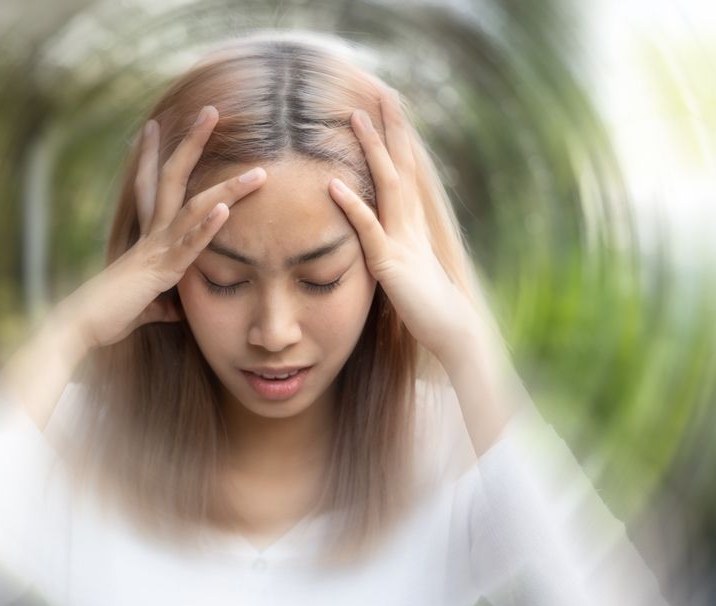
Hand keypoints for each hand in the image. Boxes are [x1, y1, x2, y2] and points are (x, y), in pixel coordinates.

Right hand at [63, 106, 266, 350]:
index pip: (150, 185)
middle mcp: (152, 232)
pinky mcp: (161, 269)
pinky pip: (188, 244)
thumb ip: (164, 300)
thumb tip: (175, 308)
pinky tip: (224, 208)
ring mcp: (157, 247)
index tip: (153, 124)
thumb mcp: (145, 303)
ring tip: (259, 173)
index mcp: (147, 235)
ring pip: (195, 206)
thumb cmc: (111, 313)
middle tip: (210, 110)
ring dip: (228, 187)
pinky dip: (207, 226)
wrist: (84, 325)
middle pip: (173, 176)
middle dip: (192, 142)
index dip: (151, 154)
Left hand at [328, 88, 478, 364]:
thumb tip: (378, 234)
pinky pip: (367, 229)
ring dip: (372, 149)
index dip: (396, 140)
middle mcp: (410, 224)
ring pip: (387, 184)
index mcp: (412, 224)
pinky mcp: (390, 263)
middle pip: (400, 165)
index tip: (388, 110)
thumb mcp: (406, 269)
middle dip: (391, 128)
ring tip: (355, 117)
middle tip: (381, 92)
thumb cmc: (428, 305)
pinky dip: (350, 205)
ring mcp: (402, 239)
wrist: (453, 331)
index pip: (404, 172)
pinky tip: (333, 184)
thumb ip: (391, 247)